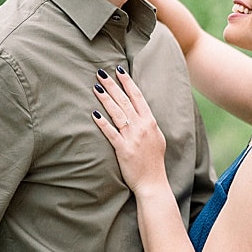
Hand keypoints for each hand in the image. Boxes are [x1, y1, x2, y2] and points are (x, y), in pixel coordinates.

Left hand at [91, 67, 167, 191]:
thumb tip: (141, 113)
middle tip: (101, 73)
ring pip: (117, 113)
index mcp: (151, 122)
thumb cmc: (154, 160)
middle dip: (112, 85)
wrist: (153, 181)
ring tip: (95, 87)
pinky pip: (111, 133)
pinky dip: (102, 123)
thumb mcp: (157, 137)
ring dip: (106, 99)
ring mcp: (132, 137)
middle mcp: (142, 127)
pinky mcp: (123, 149)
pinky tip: (94, 113)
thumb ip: (148, 124)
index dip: (128, 83)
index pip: (138, 97)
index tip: (119, 70)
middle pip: (125, 101)